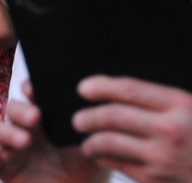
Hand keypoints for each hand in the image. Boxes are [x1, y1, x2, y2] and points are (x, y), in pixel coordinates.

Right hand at [0, 82, 107, 182]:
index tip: (34, 90)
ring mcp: (12, 147)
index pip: (31, 93)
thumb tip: (90, 102)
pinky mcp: (3, 168)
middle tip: (36, 118)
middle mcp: (26, 128)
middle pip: (11, 108)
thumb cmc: (90, 170)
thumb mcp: (96, 143)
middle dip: (20, 110)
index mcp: (46, 117)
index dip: (30, 88)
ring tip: (24, 141)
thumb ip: (90, 123)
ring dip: (5, 130)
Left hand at [74, 76, 191, 182]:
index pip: (130, 89)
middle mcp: (170, 129)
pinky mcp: (156, 180)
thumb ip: (162, 103)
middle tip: (78, 119)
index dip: (101, 86)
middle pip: (112, 116)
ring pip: (108, 142)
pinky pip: (118, 164)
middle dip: (87, 116)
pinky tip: (102, 156)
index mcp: (181, 105)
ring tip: (86, 141)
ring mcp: (162, 157)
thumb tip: (119, 94)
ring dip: (90, 141)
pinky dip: (104, 159)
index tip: (83, 88)